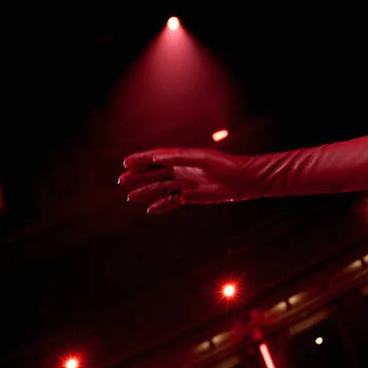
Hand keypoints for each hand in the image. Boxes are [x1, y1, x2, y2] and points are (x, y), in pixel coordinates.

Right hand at [117, 148, 255, 213]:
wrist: (245, 181)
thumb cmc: (226, 165)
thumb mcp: (202, 159)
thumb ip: (180, 157)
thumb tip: (157, 157)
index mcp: (183, 157)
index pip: (157, 158)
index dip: (141, 159)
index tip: (125, 162)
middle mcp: (183, 170)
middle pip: (155, 173)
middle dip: (138, 177)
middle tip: (121, 181)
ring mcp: (187, 184)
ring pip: (161, 188)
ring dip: (146, 192)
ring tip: (129, 197)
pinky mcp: (194, 196)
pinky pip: (173, 201)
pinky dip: (162, 205)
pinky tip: (151, 209)